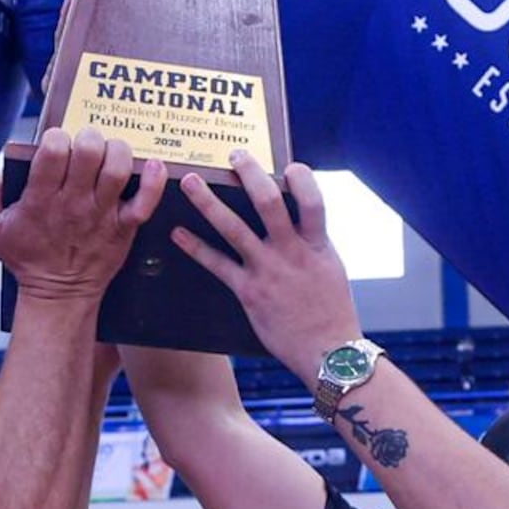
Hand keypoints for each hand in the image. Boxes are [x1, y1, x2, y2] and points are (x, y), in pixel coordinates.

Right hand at [0, 128, 166, 307]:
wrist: (58, 294)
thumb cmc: (28, 258)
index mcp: (40, 200)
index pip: (53, 151)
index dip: (56, 138)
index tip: (55, 144)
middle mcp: (73, 204)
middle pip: (89, 152)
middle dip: (87, 138)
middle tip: (85, 145)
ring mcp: (102, 215)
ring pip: (118, 168)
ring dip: (116, 150)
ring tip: (108, 153)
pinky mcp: (124, 227)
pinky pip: (146, 201)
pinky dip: (154, 180)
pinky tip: (153, 165)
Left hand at [168, 158, 362, 384]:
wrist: (328, 352)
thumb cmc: (331, 311)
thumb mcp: (331, 268)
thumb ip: (312, 241)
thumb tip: (298, 217)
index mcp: (317, 245)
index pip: (313, 200)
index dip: (302, 178)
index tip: (289, 166)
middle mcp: (292, 253)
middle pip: (269, 203)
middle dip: (249, 174)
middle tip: (234, 155)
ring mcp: (268, 271)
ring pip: (234, 228)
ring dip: (208, 202)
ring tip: (190, 181)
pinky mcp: (249, 292)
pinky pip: (217, 265)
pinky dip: (195, 247)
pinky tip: (177, 234)